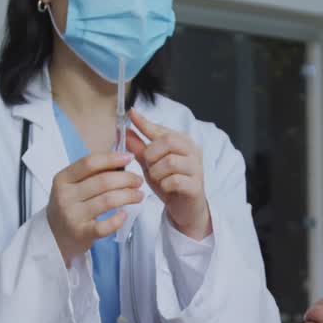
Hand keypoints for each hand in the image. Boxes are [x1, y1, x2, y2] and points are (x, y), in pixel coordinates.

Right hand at [47, 152, 144, 262]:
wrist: (53, 236)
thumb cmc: (69, 207)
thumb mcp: (71, 186)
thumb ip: (91, 174)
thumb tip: (121, 161)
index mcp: (63, 179)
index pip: (90, 163)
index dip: (112, 158)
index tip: (129, 157)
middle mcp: (65, 196)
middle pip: (103, 181)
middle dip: (127, 179)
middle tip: (138, 181)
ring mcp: (72, 216)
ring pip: (107, 201)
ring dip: (129, 196)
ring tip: (138, 195)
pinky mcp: (80, 233)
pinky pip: (104, 226)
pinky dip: (117, 220)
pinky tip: (125, 214)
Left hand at [126, 111, 210, 239]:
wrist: (185, 209)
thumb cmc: (169, 182)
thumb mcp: (151, 164)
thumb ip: (140, 147)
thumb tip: (125, 129)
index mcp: (182, 142)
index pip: (162, 129)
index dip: (145, 123)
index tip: (131, 113)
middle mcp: (192, 151)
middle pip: (169, 141)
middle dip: (151, 153)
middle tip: (148, 165)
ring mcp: (196, 168)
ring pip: (170, 162)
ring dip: (157, 171)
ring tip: (157, 178)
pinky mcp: (196, 186)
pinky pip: (175, 180)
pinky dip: (165, 184)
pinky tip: (165, 188)